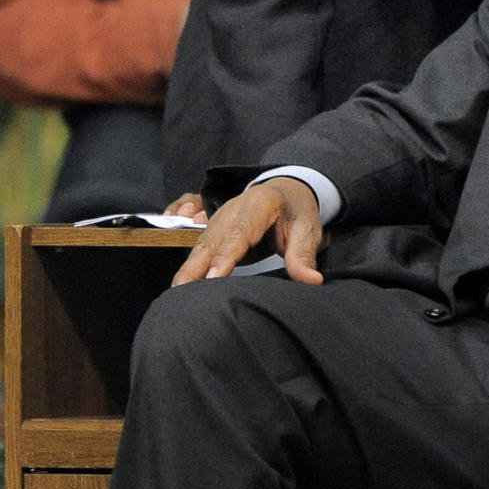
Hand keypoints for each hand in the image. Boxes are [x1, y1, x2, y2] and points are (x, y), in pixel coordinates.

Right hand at [171, 177, 325, 286]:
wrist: (285, 191)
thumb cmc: (296, 213)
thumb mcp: (307, 229)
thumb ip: (304, 255)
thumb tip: (312, 281)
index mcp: (259, 204)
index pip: (240, 231)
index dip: (225, 255)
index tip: (213, 277)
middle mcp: (233, 209)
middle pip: (212, 239)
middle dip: (196, 267)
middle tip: (182, 294)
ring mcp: (220, 219)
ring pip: (200, 246)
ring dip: (187, 270)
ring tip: (175, 296)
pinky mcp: (214, 230)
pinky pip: (199, 250)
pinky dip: (188, 268)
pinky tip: (179, 289)